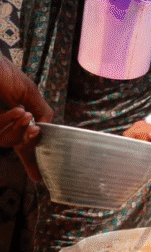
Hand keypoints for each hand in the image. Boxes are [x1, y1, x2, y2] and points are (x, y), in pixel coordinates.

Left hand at [0, 57, 52, 180]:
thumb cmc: (4, 73)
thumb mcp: (28, 91)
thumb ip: (40, 109)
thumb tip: (44, 127)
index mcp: (15, 118)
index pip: (23, 141)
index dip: (31, 160)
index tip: (38, 178)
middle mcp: (2, 124)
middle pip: (18, 144)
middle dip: (28, 139)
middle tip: (33, 129)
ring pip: (7, 141)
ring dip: (18, 128)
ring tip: (21, 112)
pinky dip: (8, 122)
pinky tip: (15, 111)